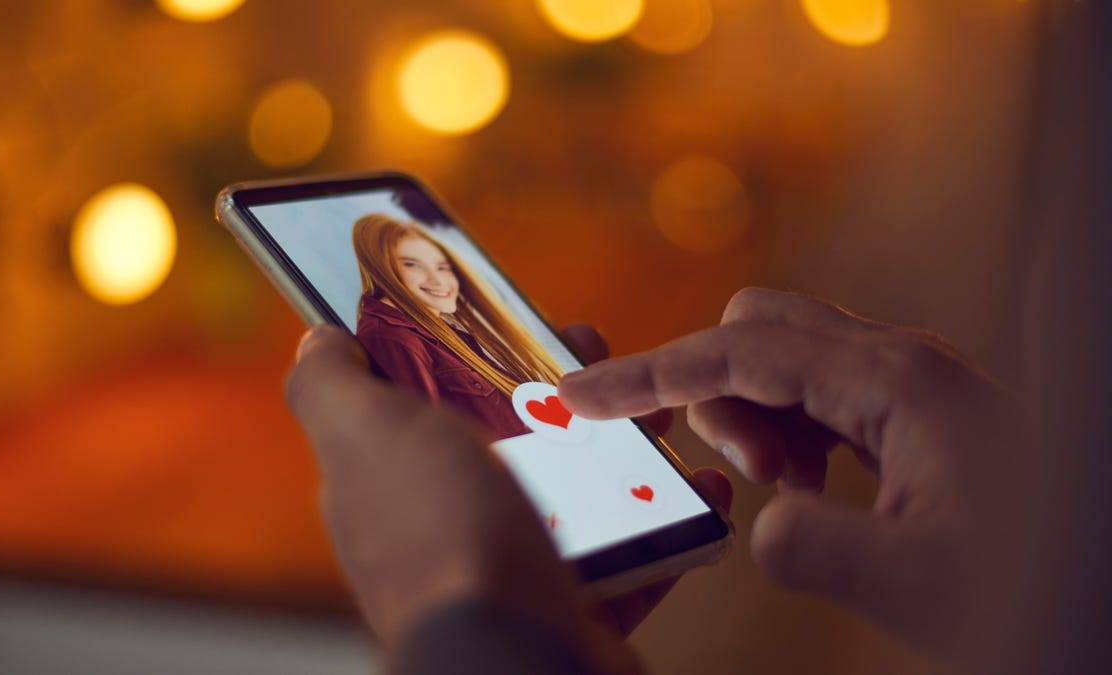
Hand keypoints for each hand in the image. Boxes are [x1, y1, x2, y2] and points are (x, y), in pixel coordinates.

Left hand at [286, 324, 730, 671]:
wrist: (517, 663)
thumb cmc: (439, 538)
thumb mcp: (364, 436)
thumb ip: (328, 386)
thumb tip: (318, 339)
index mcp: (389, 478)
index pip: (419, 395)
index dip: (461, 346)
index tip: (515, 315)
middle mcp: (443, 524)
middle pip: (503, 433)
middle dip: (556, 388)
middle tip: (602, 358)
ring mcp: (509, 568)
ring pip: (572, 488)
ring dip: (621, 445)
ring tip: (660, 414)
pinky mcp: (573, 606)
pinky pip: (628, 552)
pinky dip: (665, 520)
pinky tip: (697, 490)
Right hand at [558, 288, 1025, 662]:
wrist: (1093, 574)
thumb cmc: (1034, 573)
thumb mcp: (921, 585)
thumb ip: (820, 552)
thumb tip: (758, 529)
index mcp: (891, 383)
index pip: (737, 354)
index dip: (650, 374)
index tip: (582, 394)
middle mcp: (896, 362)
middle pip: (760, 330)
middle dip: (717, 390)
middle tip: (743, 471)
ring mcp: (906, 379)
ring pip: (786, 358)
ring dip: (757, 417)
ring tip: (786, 487)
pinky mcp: (911, 406)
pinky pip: (819, 392)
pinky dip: (790, 431)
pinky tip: (814, 484)